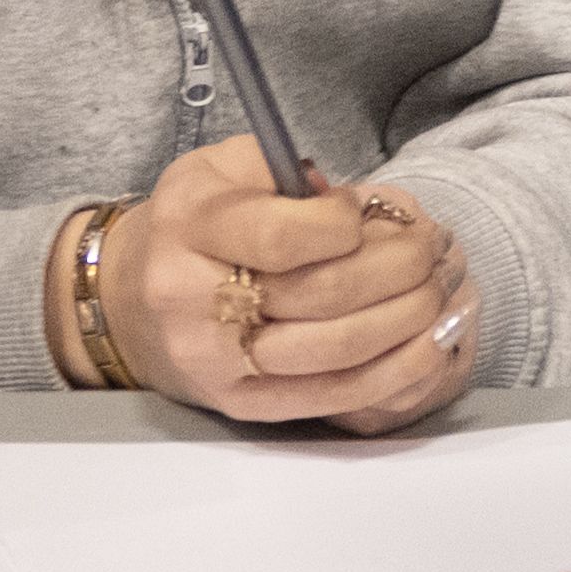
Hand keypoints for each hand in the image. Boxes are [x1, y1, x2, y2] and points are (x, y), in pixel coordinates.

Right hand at [119, 137, 479, 430]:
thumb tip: (355, 204)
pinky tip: (432, 344)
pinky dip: (393, 372)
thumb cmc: (195, 223)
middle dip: (400, 271)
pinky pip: (331, 396)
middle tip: (435, 249)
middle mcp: (193, 298)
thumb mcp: (224, 168)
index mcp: (191, 225)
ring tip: (441, 291)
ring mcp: (216, 360)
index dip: (344, 226)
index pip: (284, 239)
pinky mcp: (241, 403)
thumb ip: (287, 171)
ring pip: (335, 351)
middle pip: (322, 296)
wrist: (129, 300)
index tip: (364, 211)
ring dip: (408, 321)